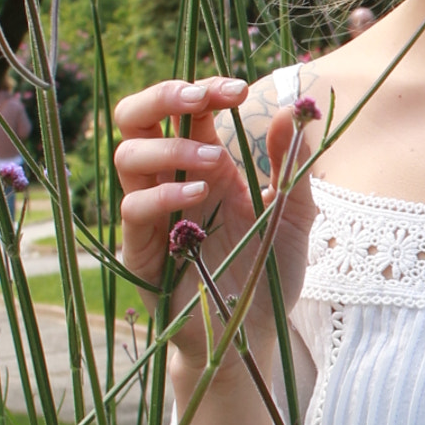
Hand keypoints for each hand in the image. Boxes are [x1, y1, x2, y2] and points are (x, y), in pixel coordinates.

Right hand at [112, 72, 314, 362]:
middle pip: (137, 118)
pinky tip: (198, 197)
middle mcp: (173, 182)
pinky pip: (133, 209)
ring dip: (169, 148)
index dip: (204, 90)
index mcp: (207, 165)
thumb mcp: (294, 215)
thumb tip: (296, 110)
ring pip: (128, 156)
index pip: (186, 110)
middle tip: (198, 99)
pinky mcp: (141, 251)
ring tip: (215, 163)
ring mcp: (153, 215)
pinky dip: (161, 195)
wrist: (252, 336)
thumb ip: (293, 165)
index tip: (239, 88)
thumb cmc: (268, 272)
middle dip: (162, 96)